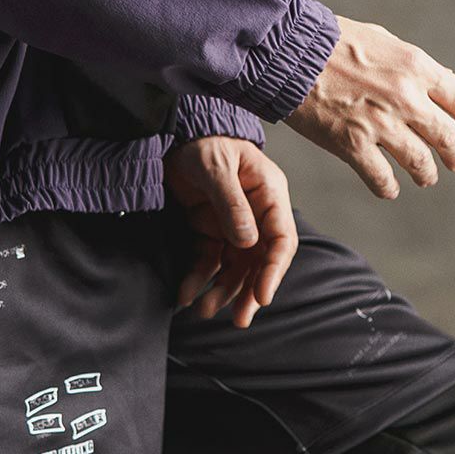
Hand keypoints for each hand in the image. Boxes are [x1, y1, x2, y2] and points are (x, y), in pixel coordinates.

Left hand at [163, 136, 298, 328]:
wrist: (173, 133)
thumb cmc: (202, 140)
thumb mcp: (215, 166)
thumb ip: (231, 203)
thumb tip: (247, 242)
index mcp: (269, 195)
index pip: (281, 240)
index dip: (273, 270)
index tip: (261, 296)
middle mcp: (256, 215)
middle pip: (259, 262)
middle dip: (249, 292)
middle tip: (240, 319)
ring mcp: (233, 225)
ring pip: (234, 268)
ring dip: (221, 292)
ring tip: (204, 310)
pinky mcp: (210, 231)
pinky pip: (208, 261)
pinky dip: (198, 279)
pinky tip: (186, 294)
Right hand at [284, 15, 454, 199]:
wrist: (291, 52)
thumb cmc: (333, 42)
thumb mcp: (383, 41)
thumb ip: (413, 66)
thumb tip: (442, 83)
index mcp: (415, 66)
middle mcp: (404, 97)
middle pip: (446, 136)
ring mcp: (380, 125)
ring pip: (419, 163)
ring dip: (425, 174)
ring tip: (425, 178)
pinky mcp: (353, 147)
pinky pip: (381, 179)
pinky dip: (388, 187)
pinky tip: (389, 188)